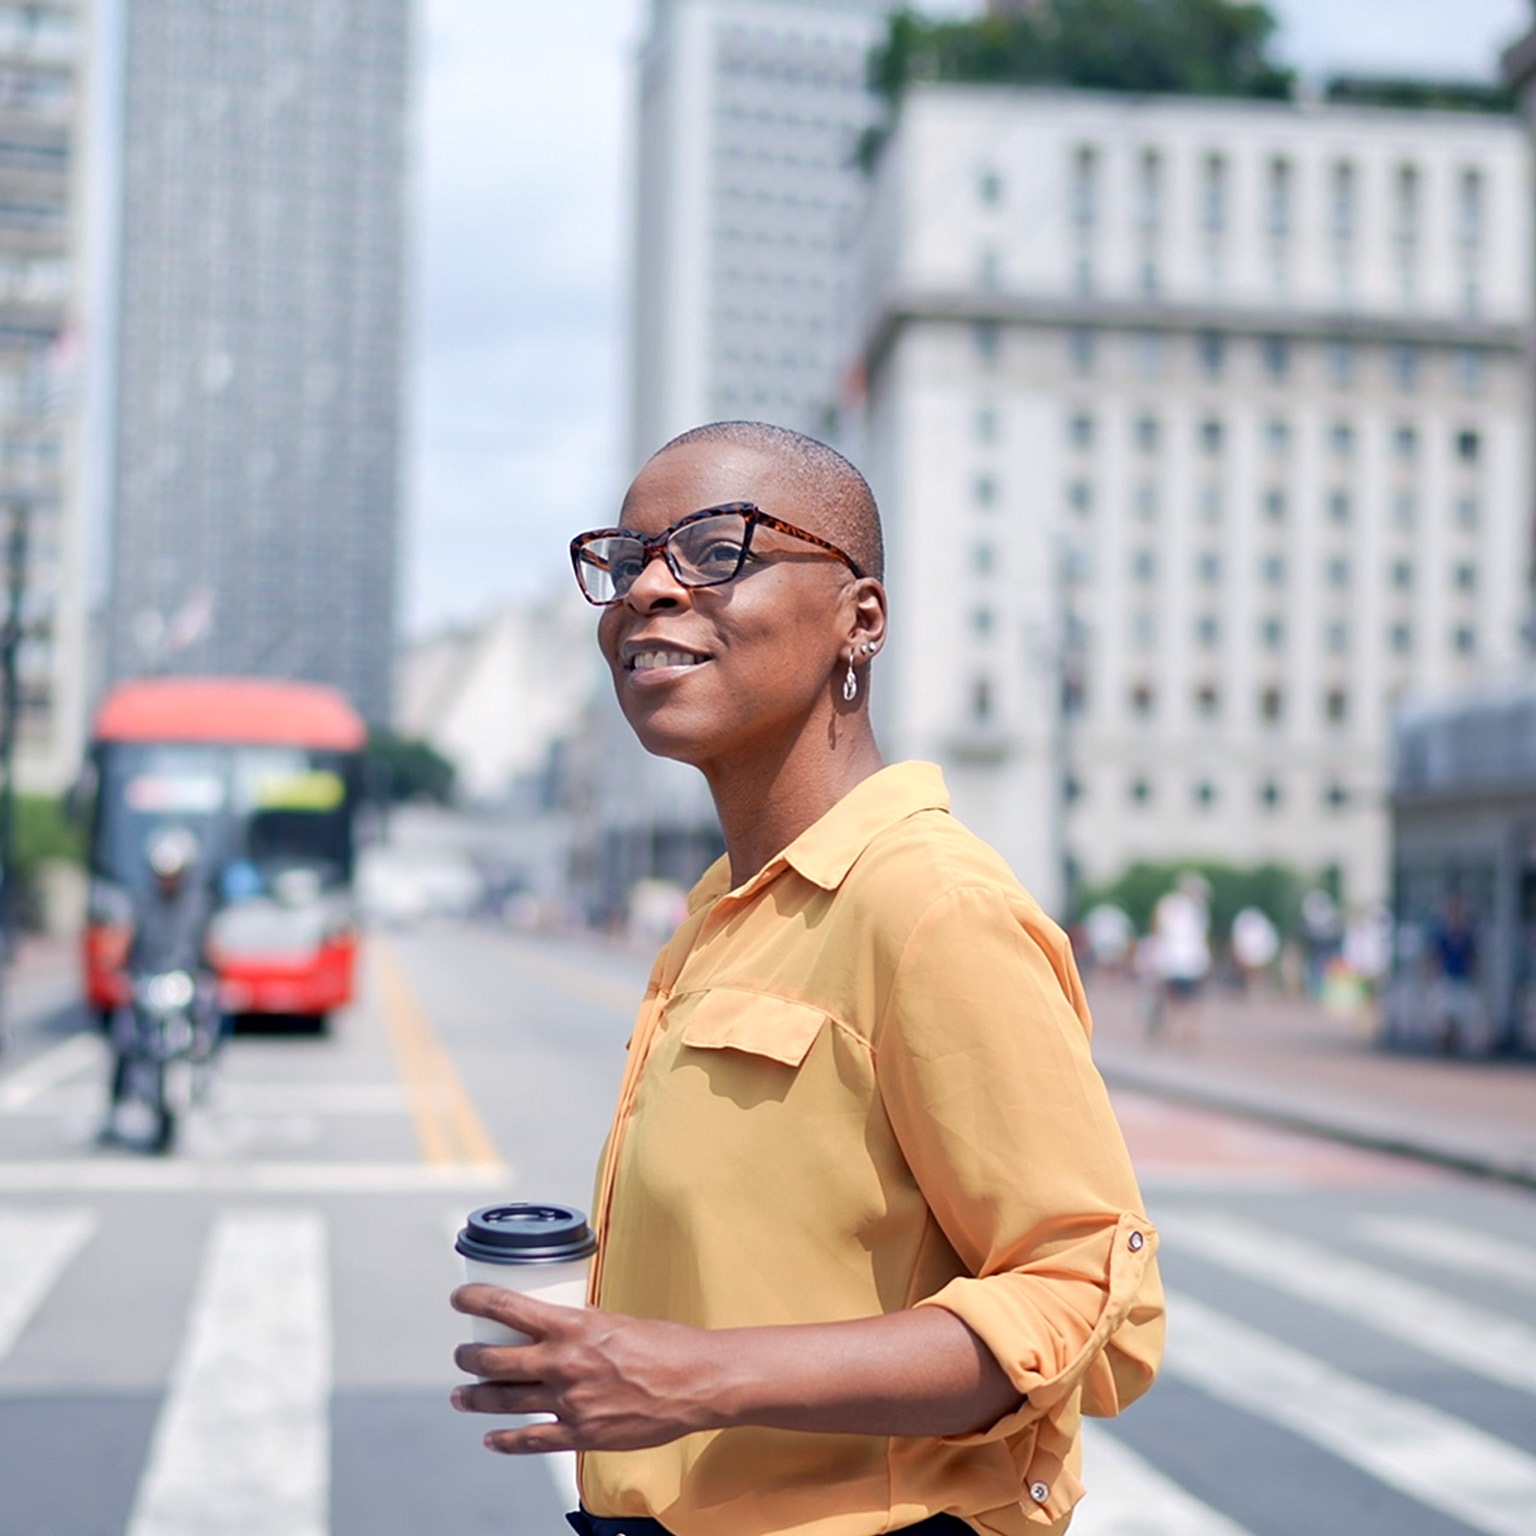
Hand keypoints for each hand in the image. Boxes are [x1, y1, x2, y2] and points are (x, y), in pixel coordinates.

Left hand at [449, 1284, 721, 1454]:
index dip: (474, 1300)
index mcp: (572, 1325)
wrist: (696, 1382)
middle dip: (469, 1356)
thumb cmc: (665, 1345)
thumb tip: (561, 1325)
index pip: (506, 1307)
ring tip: (461, 1395)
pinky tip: (491, 1438)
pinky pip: (529, 1440)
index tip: (459, 1298)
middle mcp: (562, 1362)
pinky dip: (504, 1441)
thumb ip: (582, 1324)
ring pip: (503, 1400)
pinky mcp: (580, 1434)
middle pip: (494, 1359)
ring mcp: (568, 1401)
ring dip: (475, 1397)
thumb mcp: (616, 1319)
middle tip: (462, 1354)